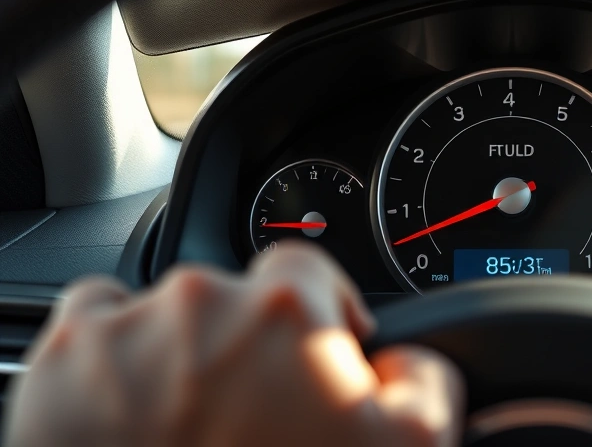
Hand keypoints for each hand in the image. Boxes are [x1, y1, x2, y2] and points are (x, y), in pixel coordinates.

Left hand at [4, 241, 463, 446]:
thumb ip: (427, 382)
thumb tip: (406, 359)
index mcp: (285, 310)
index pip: (310, 270)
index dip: (318, 313)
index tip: (311, 354)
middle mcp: (203, 299)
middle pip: (236, 299)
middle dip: (247, 346)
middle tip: (249, 416)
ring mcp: (125, 326)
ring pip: (165, 313)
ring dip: (180, 354)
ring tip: (185, 425)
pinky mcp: (59, 362)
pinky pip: (94, 326)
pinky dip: (111, 359)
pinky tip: (128, 412)